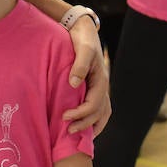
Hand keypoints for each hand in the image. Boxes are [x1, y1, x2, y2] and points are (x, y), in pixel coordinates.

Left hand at [63, 18, 109, 135]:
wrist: (83, 30)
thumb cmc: (82, 39)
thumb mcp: (82, 49)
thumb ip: (79, 65)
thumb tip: (74, 84)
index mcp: (101, 80)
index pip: (94, 104)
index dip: (81, 114)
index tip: (64, 117)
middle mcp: (103, 87)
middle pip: (99, 113)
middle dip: (84, 124)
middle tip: (67, 130)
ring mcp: (99, 88)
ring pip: (102, 114)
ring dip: (91, 126)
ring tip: (79, 136)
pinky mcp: (93, 88)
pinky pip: (97, 109)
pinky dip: (93, 120)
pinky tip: (83, 126)